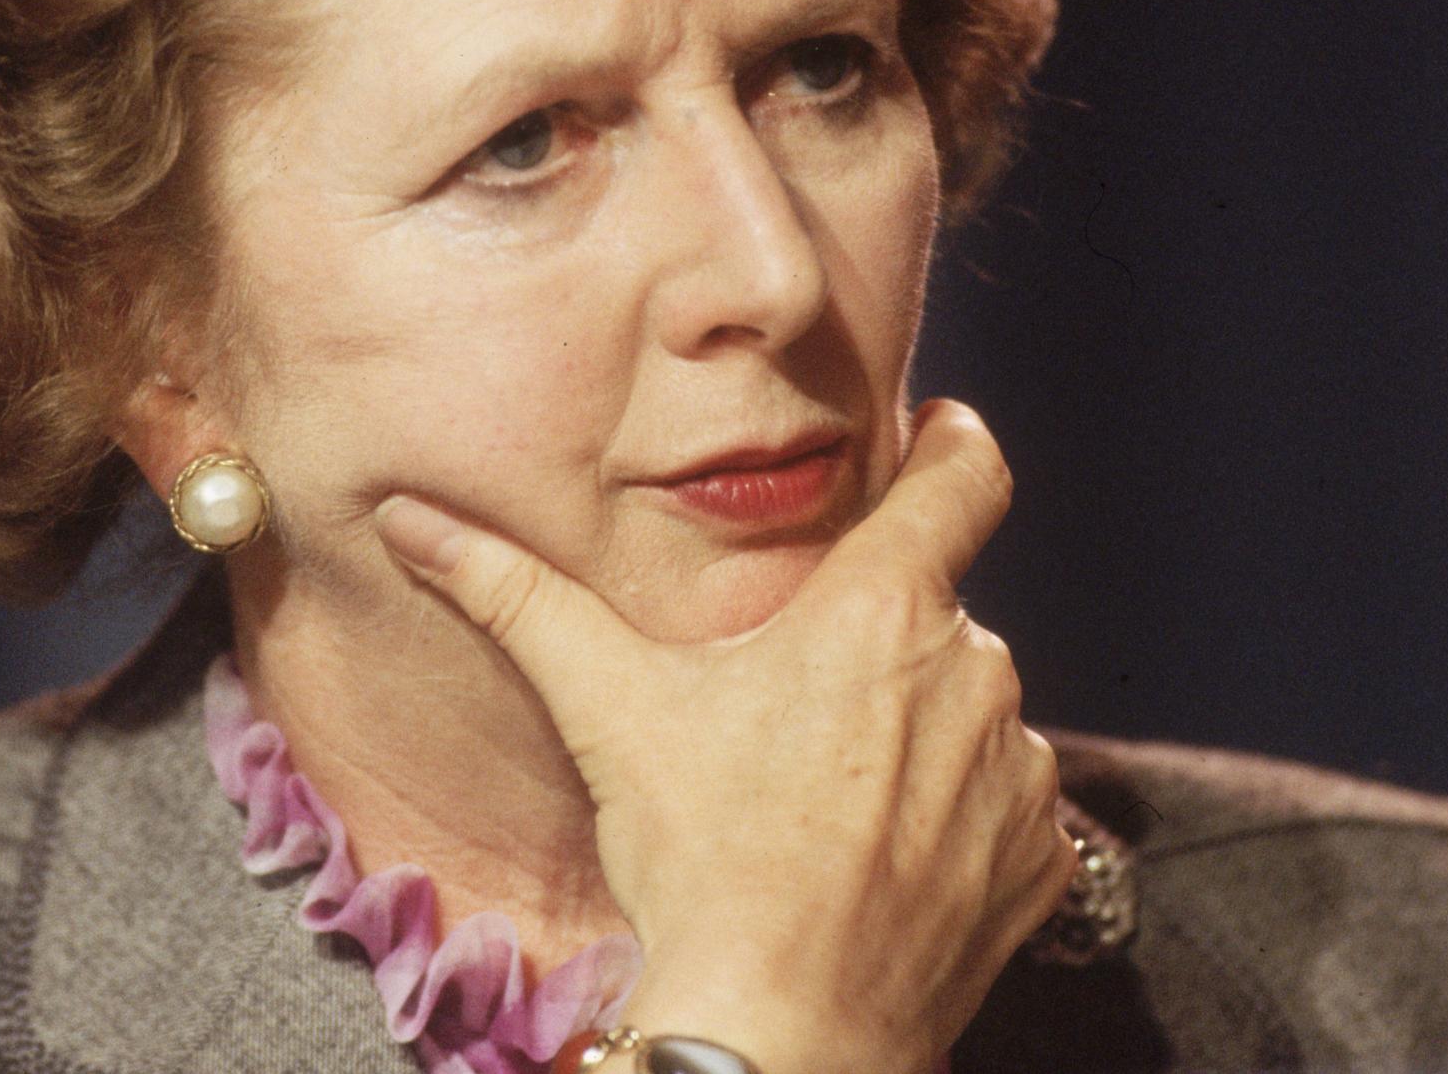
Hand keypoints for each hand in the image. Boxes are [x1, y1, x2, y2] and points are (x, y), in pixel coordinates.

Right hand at [371, 399, 1076, 1073]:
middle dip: (878, 636)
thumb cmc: (698, 858)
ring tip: (827, 794)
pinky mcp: (1037, 856)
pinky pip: (1006, 801)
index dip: (954, 443)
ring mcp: (1016, 770)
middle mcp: (973, 671)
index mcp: (882, 609)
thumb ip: (511, 594)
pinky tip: (876, 857)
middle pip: (936, 608)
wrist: (780, 1029)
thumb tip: (411, 519)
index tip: (937, 433)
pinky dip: (955, 815)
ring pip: (970, 707)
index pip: (968, 476)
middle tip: (796, 701)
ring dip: (918, 728)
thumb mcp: (605, 707)